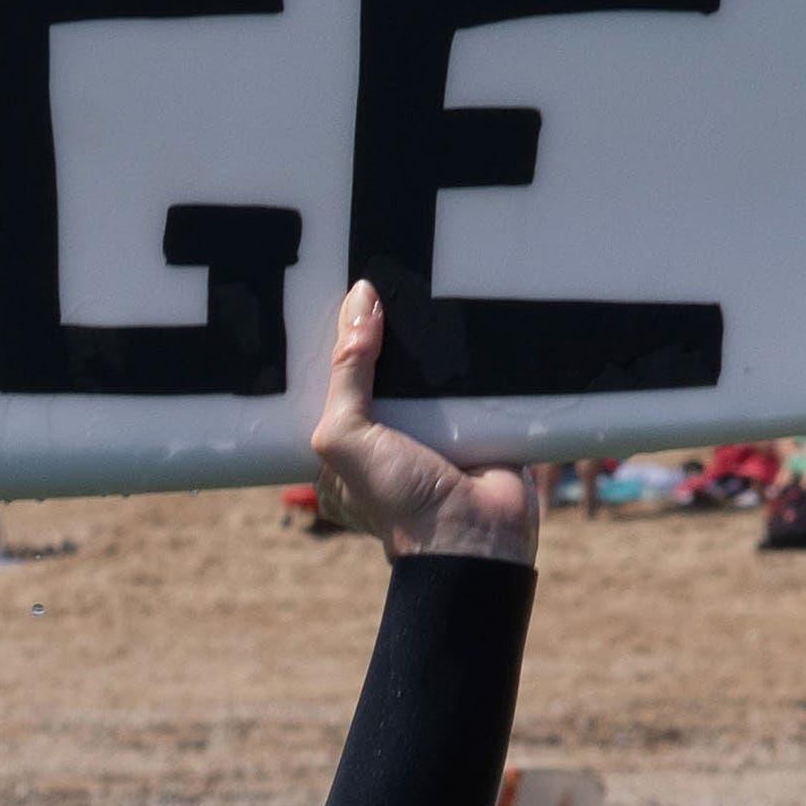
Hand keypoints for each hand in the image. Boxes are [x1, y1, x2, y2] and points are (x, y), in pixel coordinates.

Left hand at [308, 283, 537, 564]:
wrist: (477, 534)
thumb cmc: (398, 499)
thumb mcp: (345, 438)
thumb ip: (345, 374)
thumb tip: (360, 300)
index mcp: (342, 450)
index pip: (330, 385)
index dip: (331, 344)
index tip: (328, 290)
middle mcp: (386, 437)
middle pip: (380, 369)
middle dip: (381, 331)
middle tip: (380, 271)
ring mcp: (432, 428)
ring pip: (425, 367)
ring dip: (428, 336)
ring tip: (421, 275)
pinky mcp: (474, 420)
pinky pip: (467, 374)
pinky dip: (467, 351)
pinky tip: (462, 304)